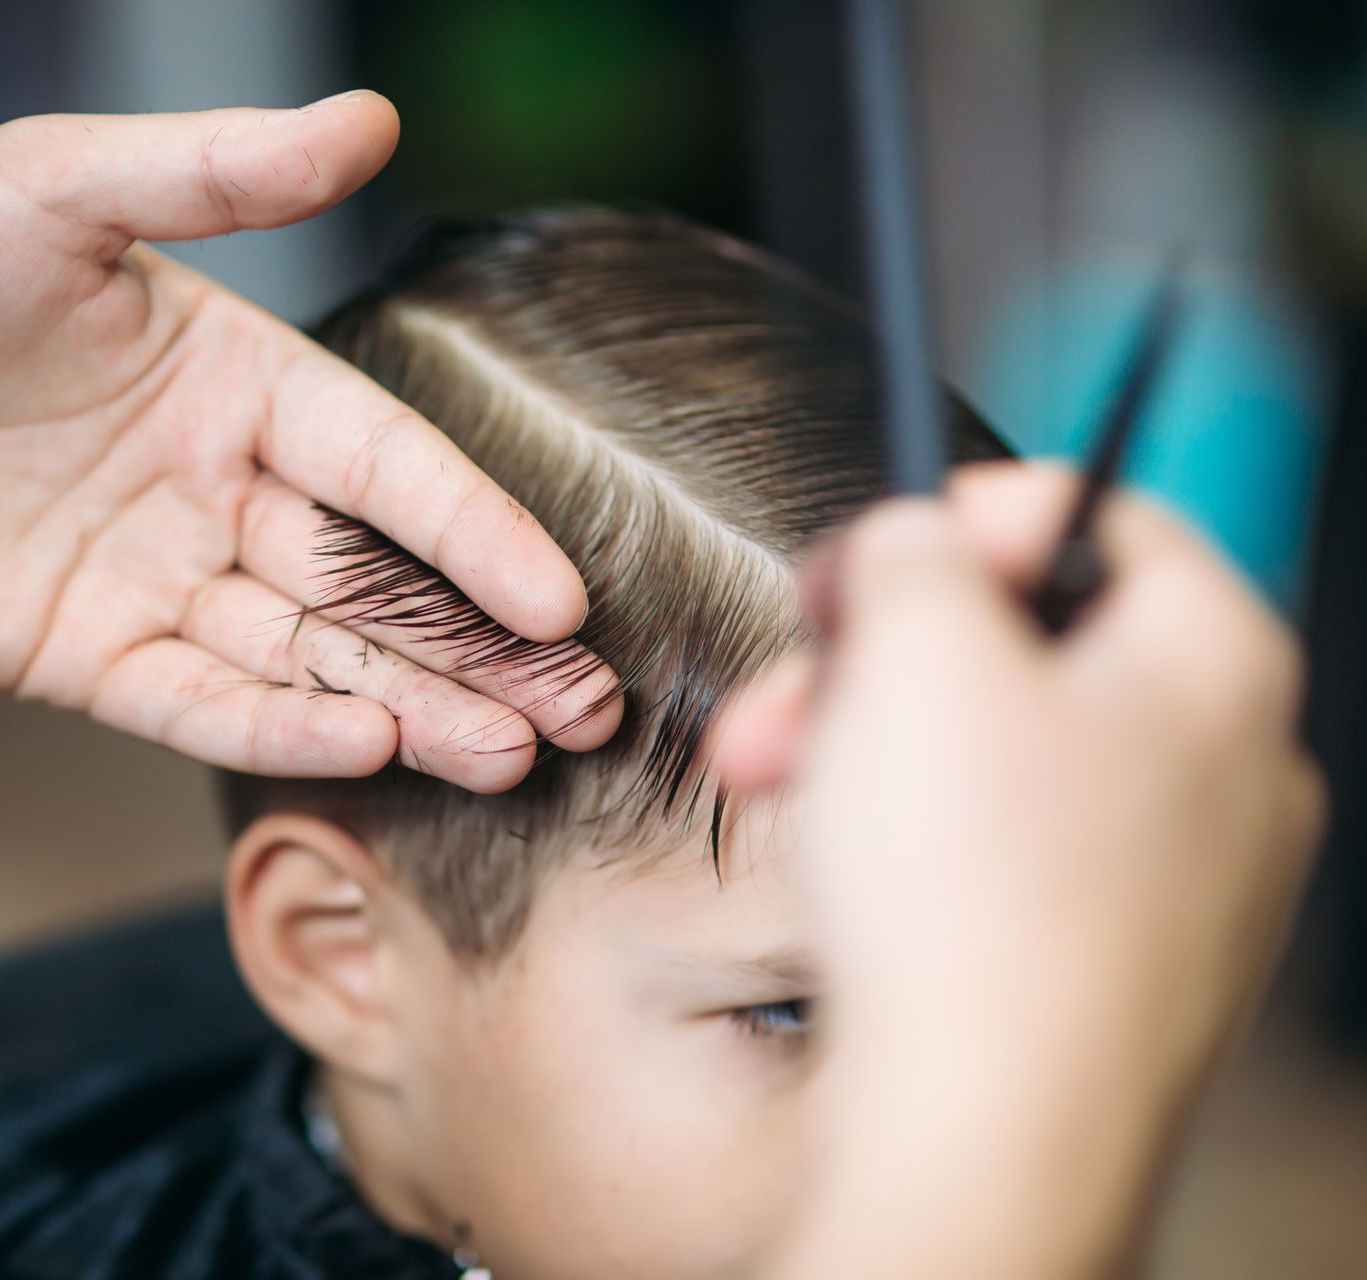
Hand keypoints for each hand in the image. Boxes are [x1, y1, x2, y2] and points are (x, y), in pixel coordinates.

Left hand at [0, 96, 618, 789]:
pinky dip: (281, 728)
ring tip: (511, 755)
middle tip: (583, 709)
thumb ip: (215, 170)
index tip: (559, 597)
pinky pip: (201, 702)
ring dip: (413, 703)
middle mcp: (218, 489)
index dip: (476, 531)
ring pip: (311, 655)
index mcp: (241, 381)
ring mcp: (158, 581)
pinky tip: (369, 749)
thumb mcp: (56, 187)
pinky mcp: (88, 658)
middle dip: (481, 649)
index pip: (390, 467)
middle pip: (376, 582)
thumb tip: (372, 118)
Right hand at [720, 462, 1323, 1276]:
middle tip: (790, 679)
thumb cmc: (968, 896)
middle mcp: (1228, 767)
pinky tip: (840, 863)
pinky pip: (1008, 851)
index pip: (1105, 518)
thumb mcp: (914, 648)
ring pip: (1004, 750)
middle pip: (1032, 644)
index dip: (972, 511)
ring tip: (770, 777)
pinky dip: (914, 834)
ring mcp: (1180, 878)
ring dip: (869, 741)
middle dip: (878, 652)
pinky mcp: (1116, 963)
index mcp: (1217, 661)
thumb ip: (916, 548)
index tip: (881, 544)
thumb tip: (917, 544)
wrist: (982, 1131)